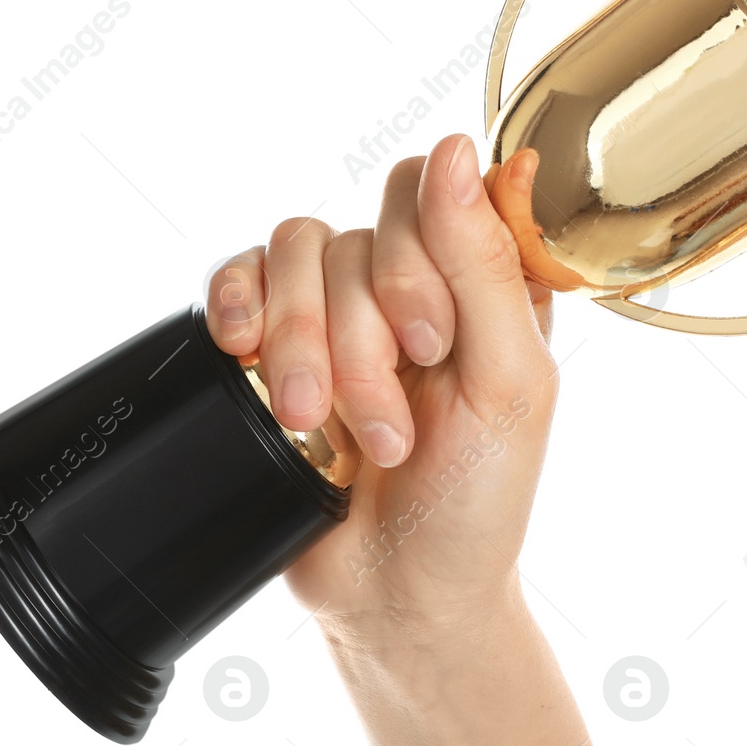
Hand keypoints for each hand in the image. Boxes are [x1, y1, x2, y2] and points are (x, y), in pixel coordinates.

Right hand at [204, 135, 555, 634]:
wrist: (393, 598)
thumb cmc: (473, 506)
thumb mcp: (509, 387)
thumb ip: (486, 267)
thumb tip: (458, 148)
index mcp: (481, 286)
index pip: (435, 194)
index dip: (419, 260)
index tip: (435, 344)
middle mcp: (407, 287)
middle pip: (358, 230)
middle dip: (362, 336)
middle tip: (389, 426)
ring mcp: (335, 314)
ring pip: (295, 253)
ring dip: (304, 347)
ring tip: (322, 428)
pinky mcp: (269, 346)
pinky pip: (238, 277)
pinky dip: (237, 307)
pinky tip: (244, 351)